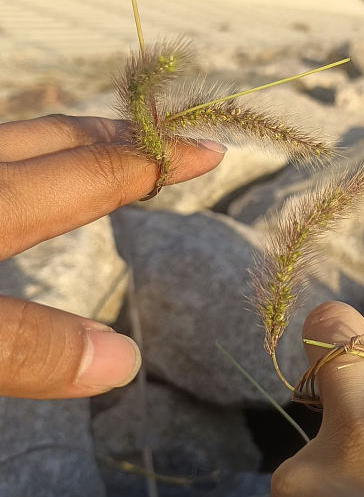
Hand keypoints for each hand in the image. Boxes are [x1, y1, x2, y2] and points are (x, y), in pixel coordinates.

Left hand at [0, 114, 224, 398]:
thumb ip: (27, 345)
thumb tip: (122, 361)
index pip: (95, 173)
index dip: (157, 163)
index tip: (211, 151)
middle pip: (53, 138)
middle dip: (118, 136)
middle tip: (168, 136)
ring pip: (10, 142)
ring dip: (62, 143)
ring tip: (99, 150)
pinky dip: (19, 161)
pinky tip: (18, 186)